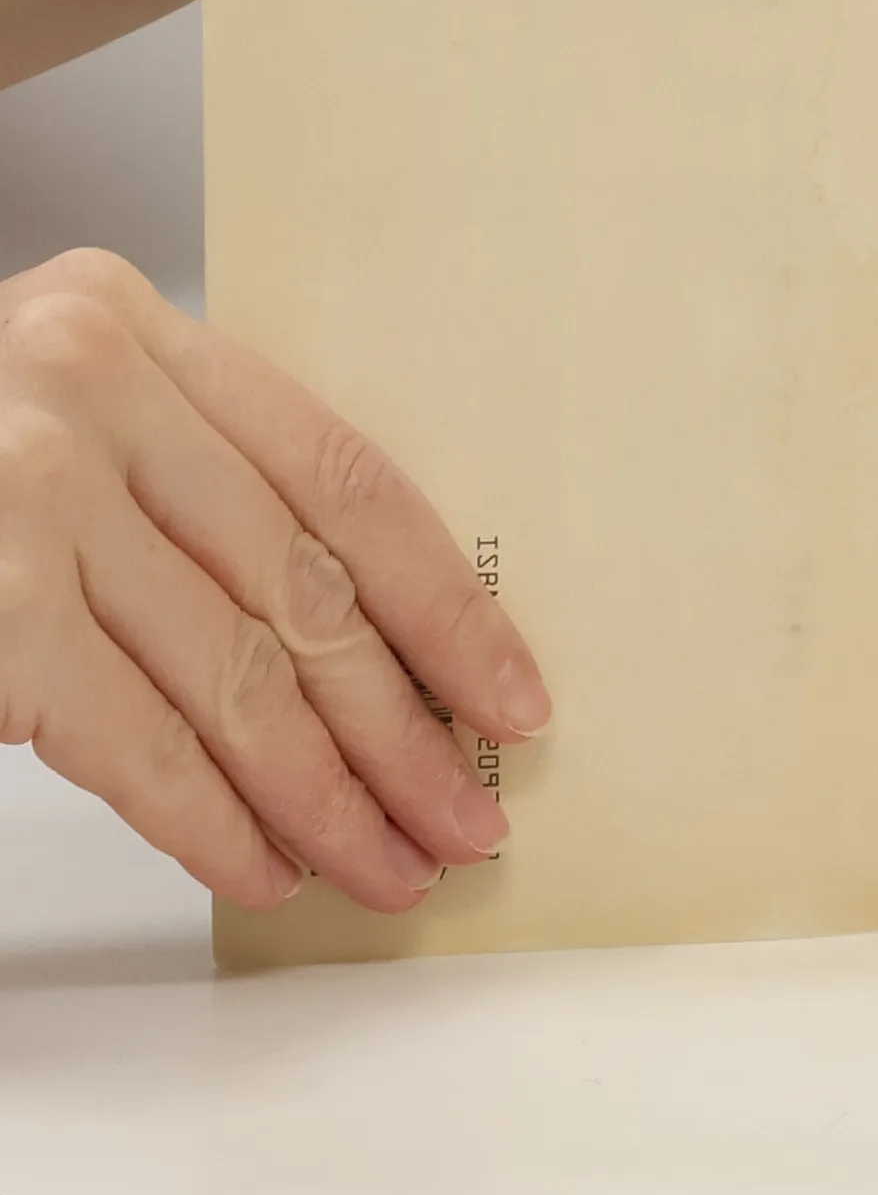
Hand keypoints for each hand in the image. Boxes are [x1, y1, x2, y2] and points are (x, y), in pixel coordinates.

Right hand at [0, 250, 550, 911]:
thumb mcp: (70, 410)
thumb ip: (197, 479)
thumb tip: (366, 644)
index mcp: (138, 328)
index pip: (347, 478)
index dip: (446, 604)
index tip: (512, 694)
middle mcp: (86, 393)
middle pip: (305, 589)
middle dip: (403, 729)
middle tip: (468, 817)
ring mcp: (25, 500)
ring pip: (235, 676)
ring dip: (328, 798)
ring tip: (393, 865)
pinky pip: (132, 743)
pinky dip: (211, 821)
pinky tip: (270, 865)